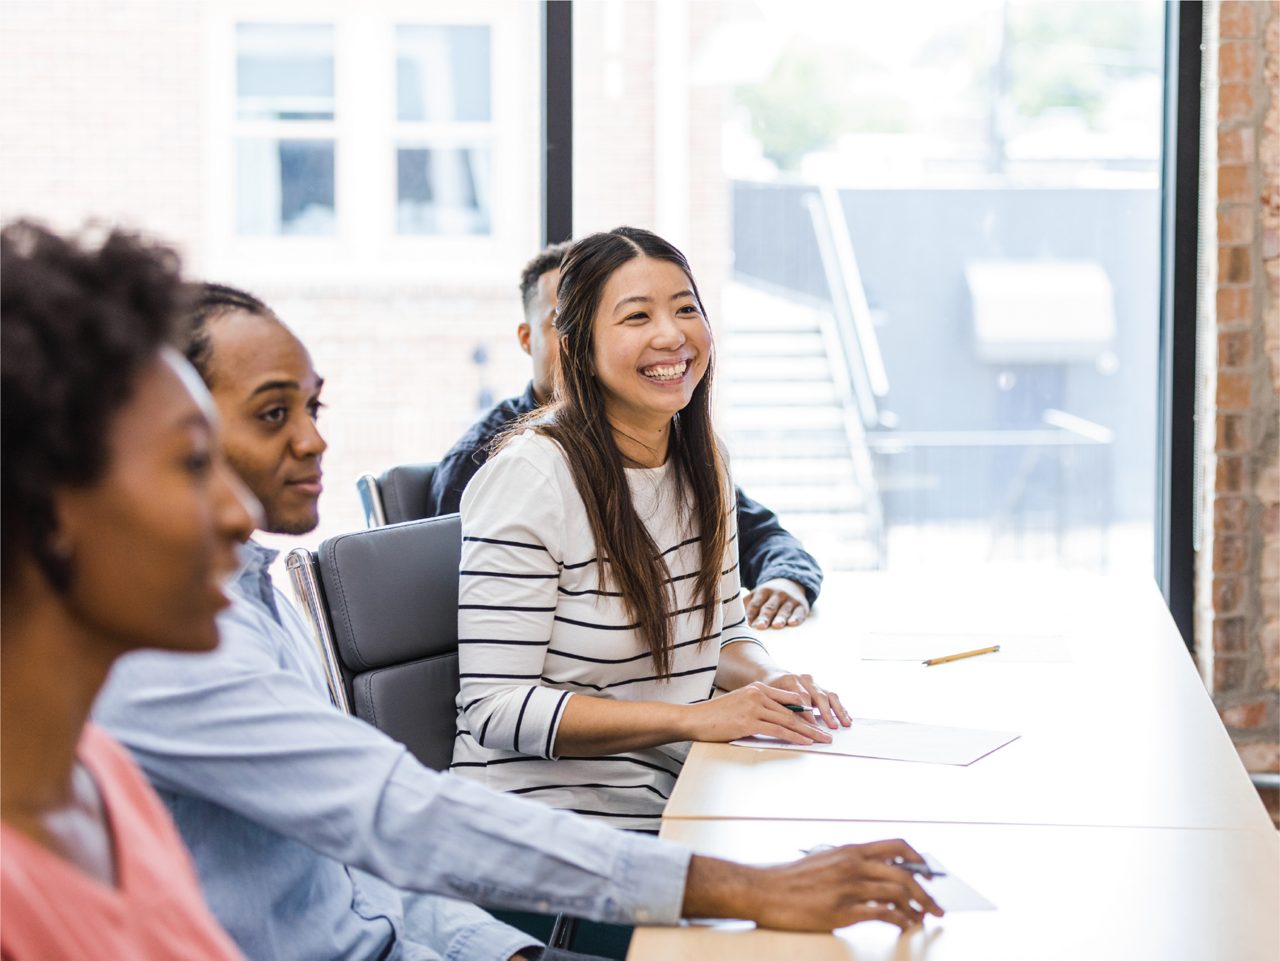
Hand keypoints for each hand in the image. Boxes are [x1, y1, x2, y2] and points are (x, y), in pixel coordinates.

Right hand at [684, 681, 832, 744]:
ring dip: (808, 732)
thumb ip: (759, 707)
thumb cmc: (716, 715)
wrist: (695, 719)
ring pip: (789, 720)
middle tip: (826, 732)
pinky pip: (778, 730)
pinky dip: (794, 737)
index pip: (789, 698)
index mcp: (757, 688)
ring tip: (822, 740)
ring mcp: (754, 707)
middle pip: (792, 711)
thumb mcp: (740, 704)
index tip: (818, 720)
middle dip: (812, 723)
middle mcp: (758, 694)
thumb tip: (779, 720)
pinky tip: (805, 742)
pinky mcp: (749, 722)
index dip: (806, 710)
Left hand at [745, 578, 810, 628]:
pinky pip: (799, 612)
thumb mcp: (756, 595)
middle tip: (760, 626)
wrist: (791, 582)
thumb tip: (733, 620)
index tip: (746, 624)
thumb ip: (746, 605)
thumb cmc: (768, 595)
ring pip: (784, 610)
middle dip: (764, 617)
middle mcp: (777, 594)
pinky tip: (793, 623)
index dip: (750, 614)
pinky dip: (797, 618)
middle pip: (769, 607)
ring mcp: (790, 599)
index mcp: (762, 591)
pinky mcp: (802, 605)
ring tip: (776, 625)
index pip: (755, 604)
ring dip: (780, 618)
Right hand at [749, 840, 944, 930]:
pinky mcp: (842, 911)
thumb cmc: (790, 879)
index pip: (896, 846)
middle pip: (905, 873)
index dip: (918, 859)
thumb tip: (872, 873)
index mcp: (850, 850)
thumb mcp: (824, 860)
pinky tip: (904, 927)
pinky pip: (882, 914)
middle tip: (936, 907)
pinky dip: (900, 921)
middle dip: (927, 892)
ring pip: (898, 893)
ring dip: (917, 908)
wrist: (763, 890)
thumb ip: (849, 864)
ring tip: (922, 920)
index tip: (928, 873)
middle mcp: (853, 864)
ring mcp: (849, 887)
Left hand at [762, 670, 850, 729]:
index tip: (811, 726)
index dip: (807, 712)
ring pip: (829, 695)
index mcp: (791, 679)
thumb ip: (779, 706)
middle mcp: (805, 679)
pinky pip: (833, 697)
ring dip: (838, 710)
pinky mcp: (820, 688)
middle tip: (832, 727)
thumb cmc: (769, 689)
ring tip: (846, 724)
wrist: (773, 676)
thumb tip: (788, 722)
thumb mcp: (768, 696)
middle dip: (826, 713)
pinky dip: (840, 708)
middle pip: (819, 695)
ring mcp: (814, 683)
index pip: (801, 696)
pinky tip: (847, 718)